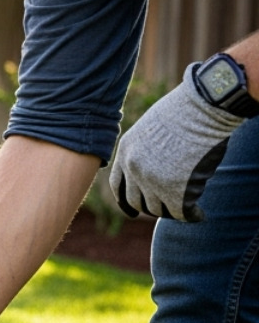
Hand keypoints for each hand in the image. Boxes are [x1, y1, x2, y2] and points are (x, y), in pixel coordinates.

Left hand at [109, 64, 243, 222]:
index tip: (132, 212)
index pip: (118, 186)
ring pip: (159, 209)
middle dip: (152, 207)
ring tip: (187, 206)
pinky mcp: (176, 190)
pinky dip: (192, 216)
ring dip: (172, 210)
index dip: (125, 203)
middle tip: (168, 208)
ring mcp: (153, 182)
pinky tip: (199, 214)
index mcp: (125, 153)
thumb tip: (154, 171)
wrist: (204, 106)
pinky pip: (181, 213)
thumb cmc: (184, 111)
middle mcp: (134, 170)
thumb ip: (145, 152)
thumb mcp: (151, 129)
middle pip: (138, 202)